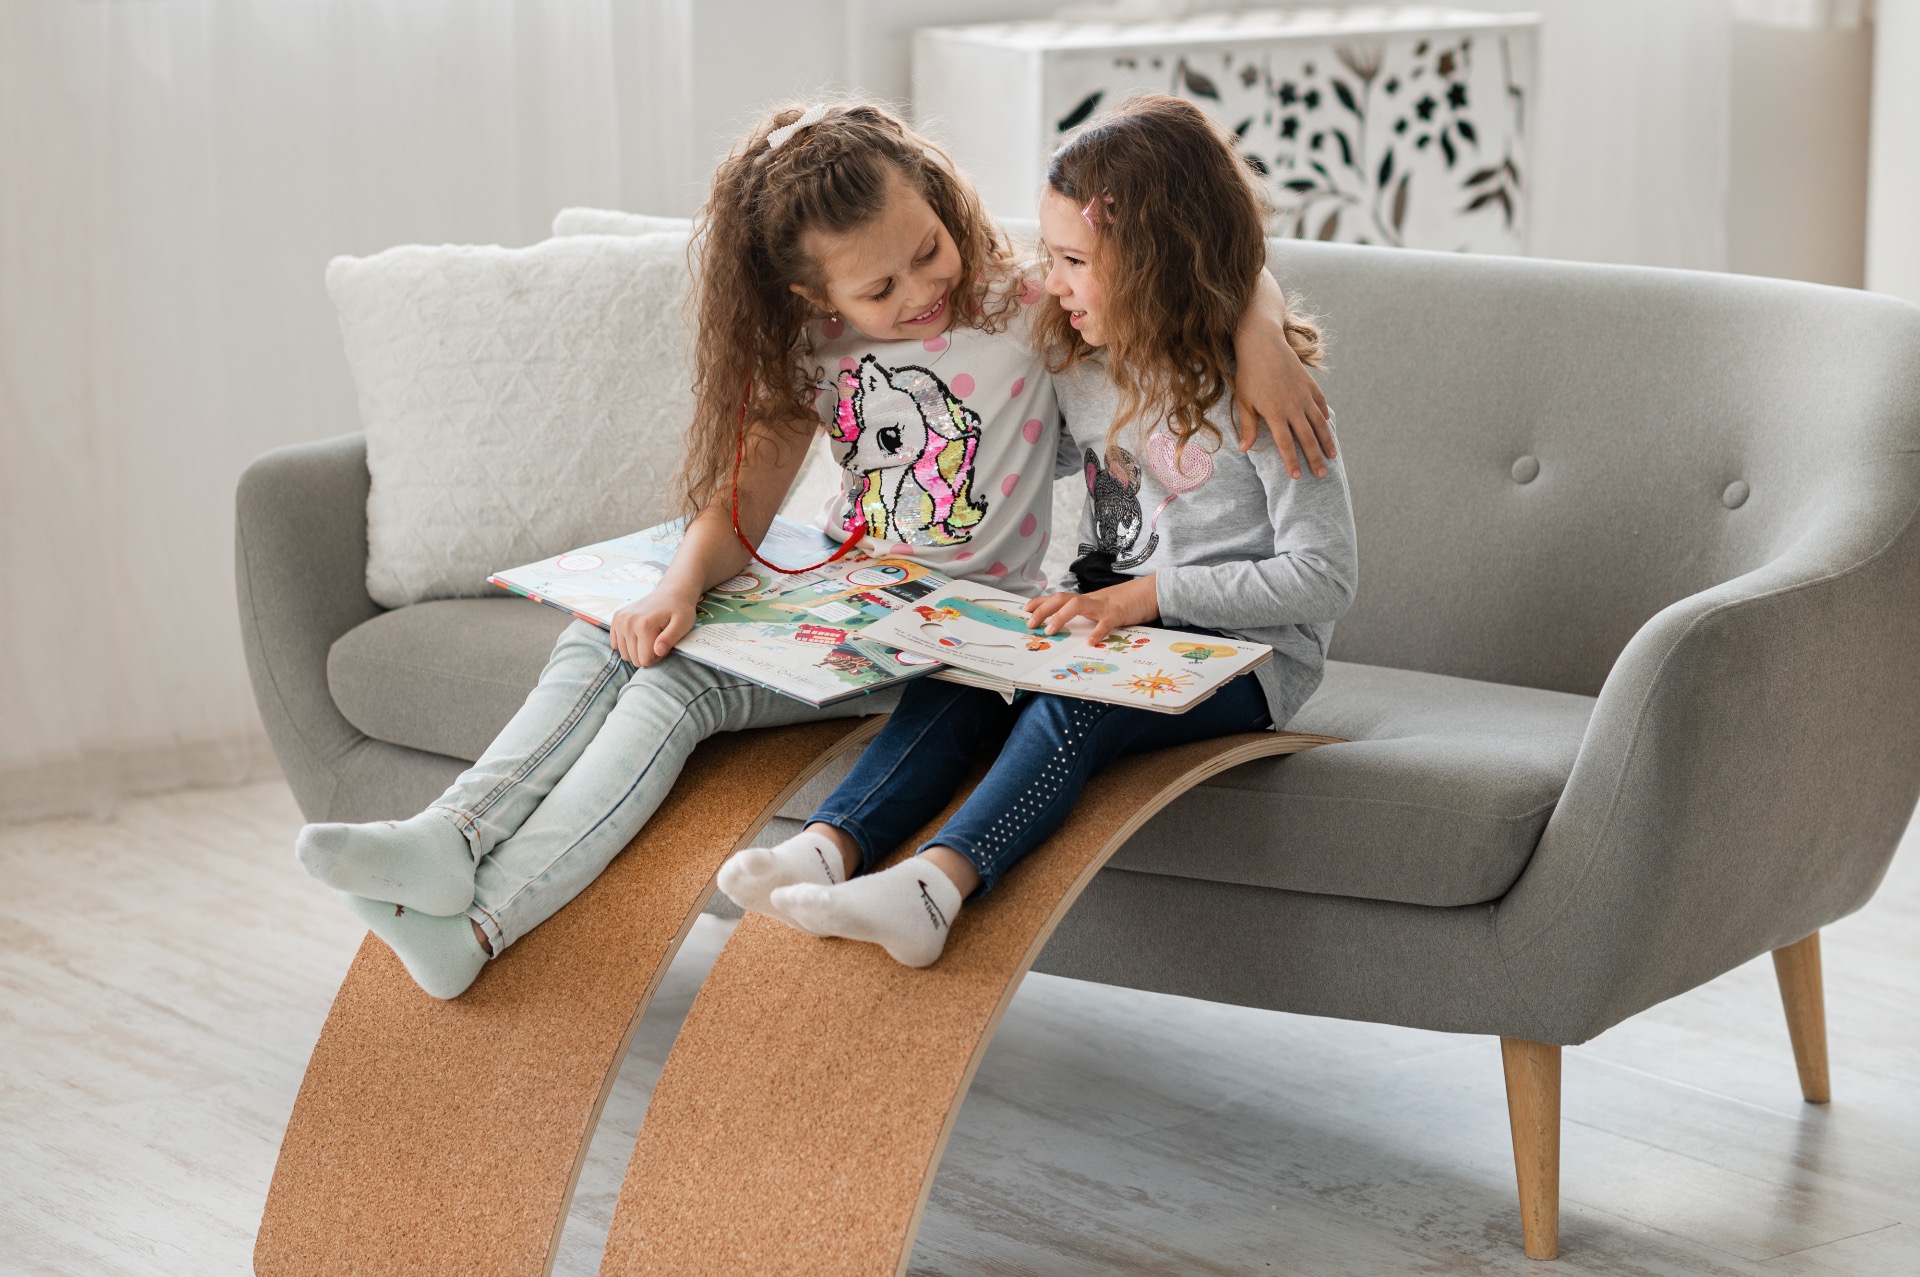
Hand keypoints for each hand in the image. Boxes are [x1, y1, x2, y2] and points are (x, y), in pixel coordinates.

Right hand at [609, 587, 698, 666]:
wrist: (670, 592)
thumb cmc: (679, 610)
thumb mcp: (683, 624)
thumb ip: (670, 638)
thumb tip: (658, 651)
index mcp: (644, 625)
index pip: (645, 660)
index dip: (657, 657)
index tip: (664, 645)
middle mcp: (628, 622)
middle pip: (634, 659)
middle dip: (647, 654)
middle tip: (658, 641)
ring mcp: (620, 620)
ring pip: (625, 654)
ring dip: (637, 650)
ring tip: (649, 637)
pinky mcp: (616, 618)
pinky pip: (616, 644)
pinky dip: (627, 644)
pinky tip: (638, 634)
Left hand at [1023, 576, 1159, 643]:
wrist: (1151, 591)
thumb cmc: (1128, 602)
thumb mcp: (1104, 607)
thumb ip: (1090, 614)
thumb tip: (1074, 625)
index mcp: (1088, 600)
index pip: (1060, 598)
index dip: (1041, 602)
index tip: (1026, 609)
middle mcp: (1092, 600)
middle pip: (1062, 599)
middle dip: (1043, 610)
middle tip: (1030, 624)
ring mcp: (1104, 606)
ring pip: (1077, 606)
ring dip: (1060, 617)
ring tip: (1049, 631)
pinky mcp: (1119, 614)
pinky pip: (1105, 623)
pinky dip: (1097, 633)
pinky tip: (1089, 643)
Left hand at [1234, 276, 1334, 478]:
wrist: (1262, 343)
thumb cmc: (1248, 373)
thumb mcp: (1244, 401)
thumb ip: (1248, 426)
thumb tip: (1245, 450)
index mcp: (1275, 413)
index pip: (1285, 444)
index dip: (1291, 462)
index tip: (1297, 477)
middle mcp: (1293, 407)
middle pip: (1307, 438)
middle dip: (1314, 459)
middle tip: (1322, 475)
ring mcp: (1304, 395)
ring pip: (1319, 424)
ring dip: (1326, 441)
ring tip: (1332, 456)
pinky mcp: (1310, 385)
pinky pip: (1321, 405)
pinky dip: (1325, 417)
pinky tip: (1328, 426)